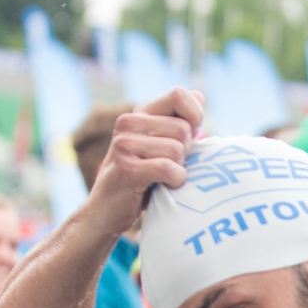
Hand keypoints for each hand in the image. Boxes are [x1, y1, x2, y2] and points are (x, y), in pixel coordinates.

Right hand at [84, 87, 203, 237]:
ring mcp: (125, 144)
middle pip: (184, 129)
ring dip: (179, 170)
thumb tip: (200, 95)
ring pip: (178, 150)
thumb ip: (178, 121)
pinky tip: (163, 186)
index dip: (195, 116)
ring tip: (161, 178)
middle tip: (168, 167)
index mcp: (139, 113)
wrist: (107, 212)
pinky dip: (174, 181)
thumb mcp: (159, 146)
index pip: (179, 94)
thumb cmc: (141, 180)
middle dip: (186, 153)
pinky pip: (169, 168)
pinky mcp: (128, 168)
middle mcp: (128, 123)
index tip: (190, 137)